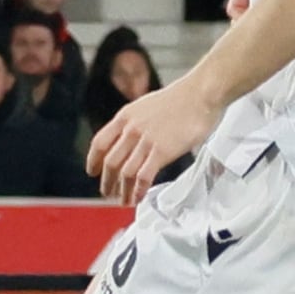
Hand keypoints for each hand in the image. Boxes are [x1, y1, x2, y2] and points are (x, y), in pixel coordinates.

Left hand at [87, 81, 216, 206]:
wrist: (201, 93)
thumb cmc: (182, 98)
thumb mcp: (148, 105)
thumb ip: (136, 122)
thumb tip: (133, 137)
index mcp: (125, 117)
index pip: (100, 143)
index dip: (93, 160)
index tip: (93, 171)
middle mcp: (131, 129)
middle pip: (110, 162)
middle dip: (107, 181)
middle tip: (108, 192)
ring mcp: (145, 141)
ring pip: (125, 172)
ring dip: (122, 190)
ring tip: (123, 200)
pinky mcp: (162, 151)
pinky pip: (144, 176)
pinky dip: (138, 190)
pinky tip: (138, 197)